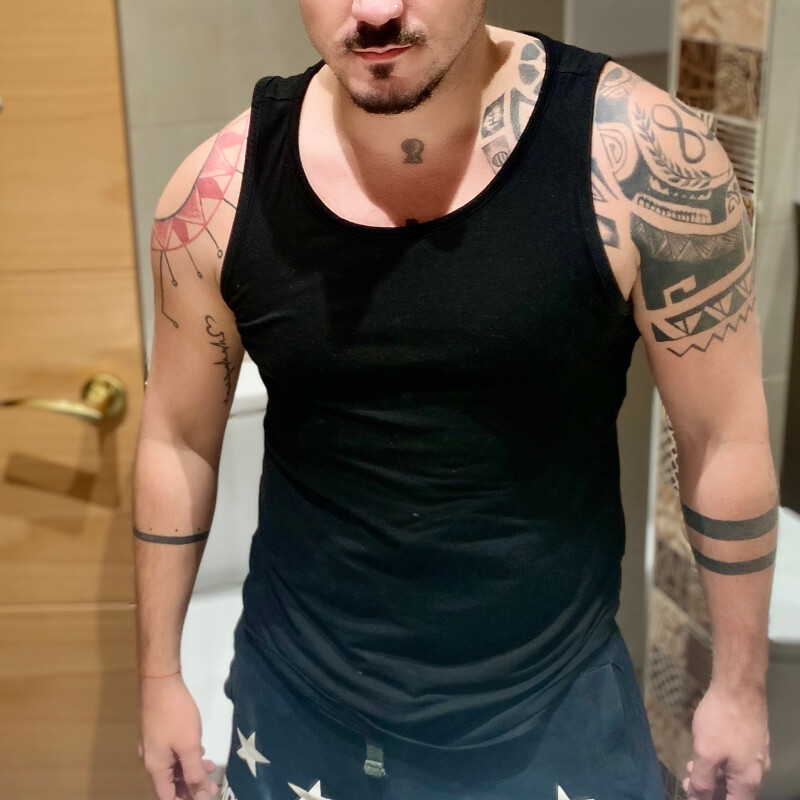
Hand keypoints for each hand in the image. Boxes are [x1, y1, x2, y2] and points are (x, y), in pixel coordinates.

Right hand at [138, 673, 219, 799]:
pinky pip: (173, 753)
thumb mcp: (189, 746)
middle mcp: (151, 760)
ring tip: (211, 766)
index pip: (166, 797)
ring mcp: (154, 745)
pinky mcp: (159, 732)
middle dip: (191, 786)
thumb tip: (199, 798)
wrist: (161, 682)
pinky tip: (200, 750)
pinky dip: (187, 756)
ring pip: (173, 767)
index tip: (202, 798)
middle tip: (212, 785)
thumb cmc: (176, 715)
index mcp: (156, 768)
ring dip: (191, 770)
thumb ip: (194, 773)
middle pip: (170, 783)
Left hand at [683, 682, 770, 799]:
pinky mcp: (751, 739)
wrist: (738, 686)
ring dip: (712, 775)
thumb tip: (697, 799)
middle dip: (709, 790)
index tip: (695, 796)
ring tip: (691, 767)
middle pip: (733, 792)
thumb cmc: (721, 721)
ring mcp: (755, 754)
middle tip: (688, 783)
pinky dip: (719, 762)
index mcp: (748, 780)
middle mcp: (757, 771)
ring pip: (733, 774)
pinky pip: (735, 759)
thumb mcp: (706, 754)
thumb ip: (702, 781)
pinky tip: (704, 752)